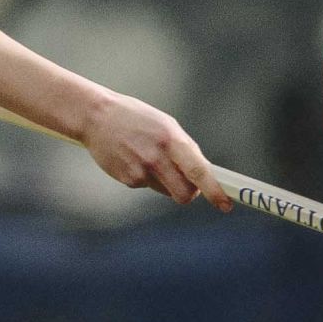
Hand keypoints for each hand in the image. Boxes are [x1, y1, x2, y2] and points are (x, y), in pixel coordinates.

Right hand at [80, 92, 224, 206]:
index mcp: (171, 139)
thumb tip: (202, 172)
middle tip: (188, 185)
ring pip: (165, 190)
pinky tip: (133, 158)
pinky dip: (145, 177)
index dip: (214, 190)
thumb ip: (184, 148)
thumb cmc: (135, 118)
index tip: (225, 204)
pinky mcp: (127, 179)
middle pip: (184, 194)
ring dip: (165, 182)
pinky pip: (146, 186)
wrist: (96, 117)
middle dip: (189, 194)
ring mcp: (140, 170)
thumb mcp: (165, 124)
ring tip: (148, 157)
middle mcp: (157, 157)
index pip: (198, 171)